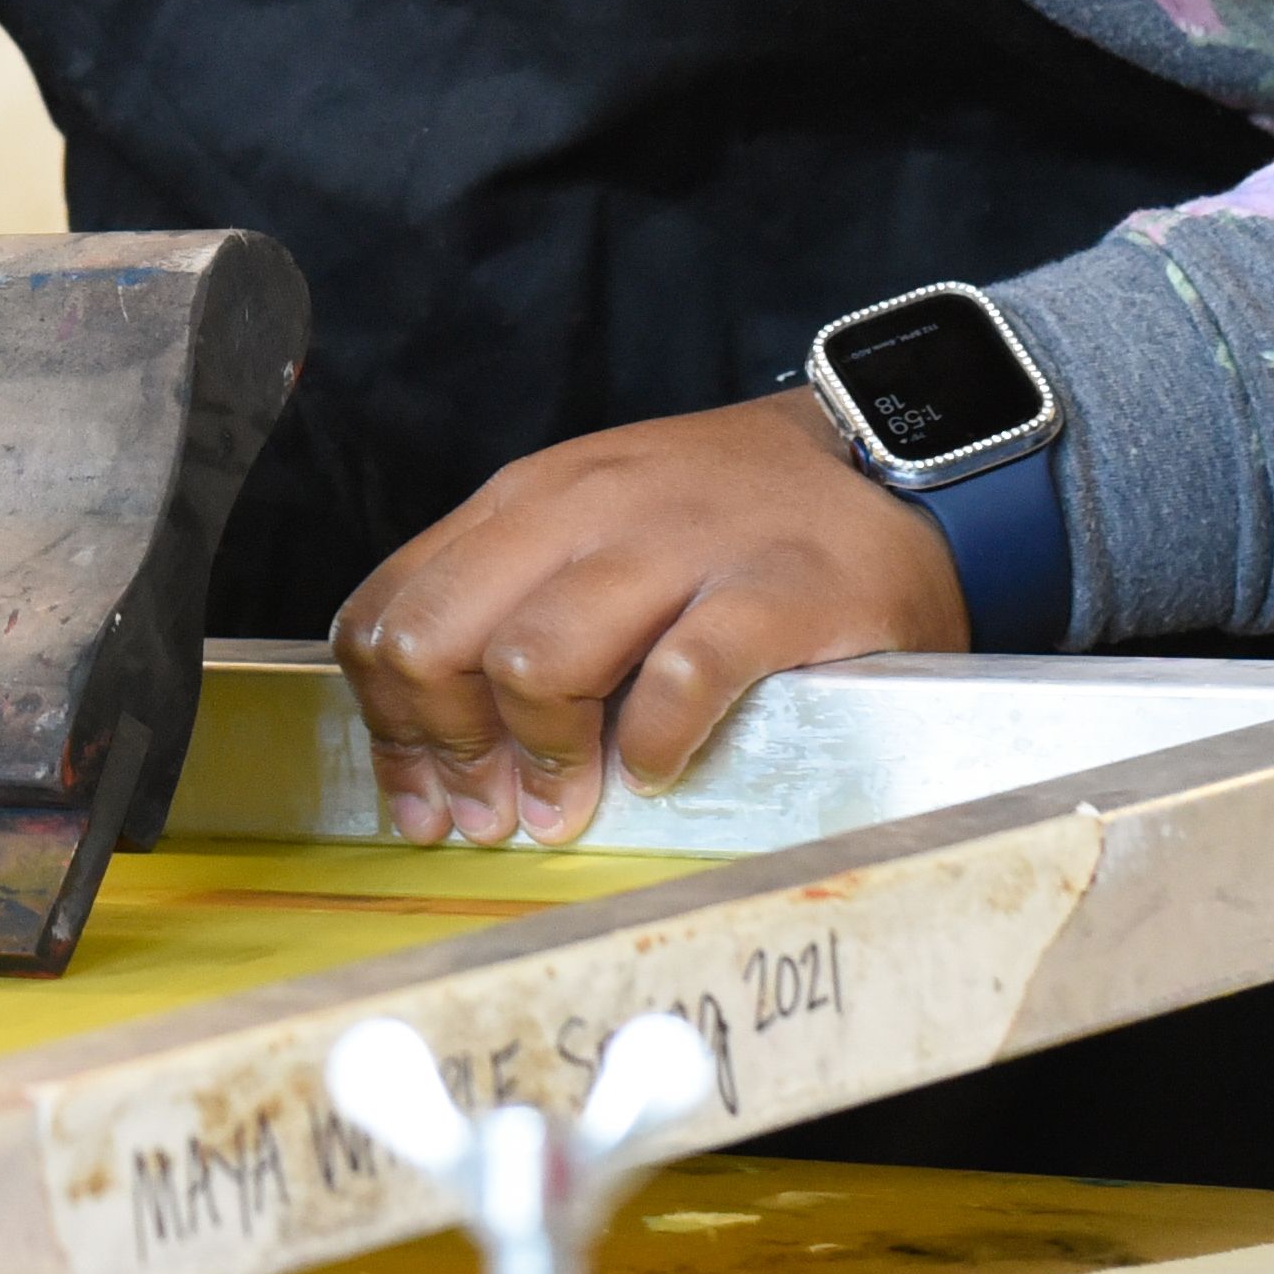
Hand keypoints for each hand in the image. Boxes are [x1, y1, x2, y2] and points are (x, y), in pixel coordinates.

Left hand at [328, 394, 965, 846]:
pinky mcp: (778, 589)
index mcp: (529, 500)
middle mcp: (588, 507)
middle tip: (486, 813)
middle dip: (447, 746)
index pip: (394, 609)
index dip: (387, 721)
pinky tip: (661, 770)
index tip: (416, 794)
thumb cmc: (727, 518)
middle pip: (440, 637)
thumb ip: (512, 607)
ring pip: (536, 659)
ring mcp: (682, 543)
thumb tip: (431, 743)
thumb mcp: (592, 532)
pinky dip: (656, 743)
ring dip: (541, 759)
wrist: (886, 461)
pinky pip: (681, 678)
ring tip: (569, 808)